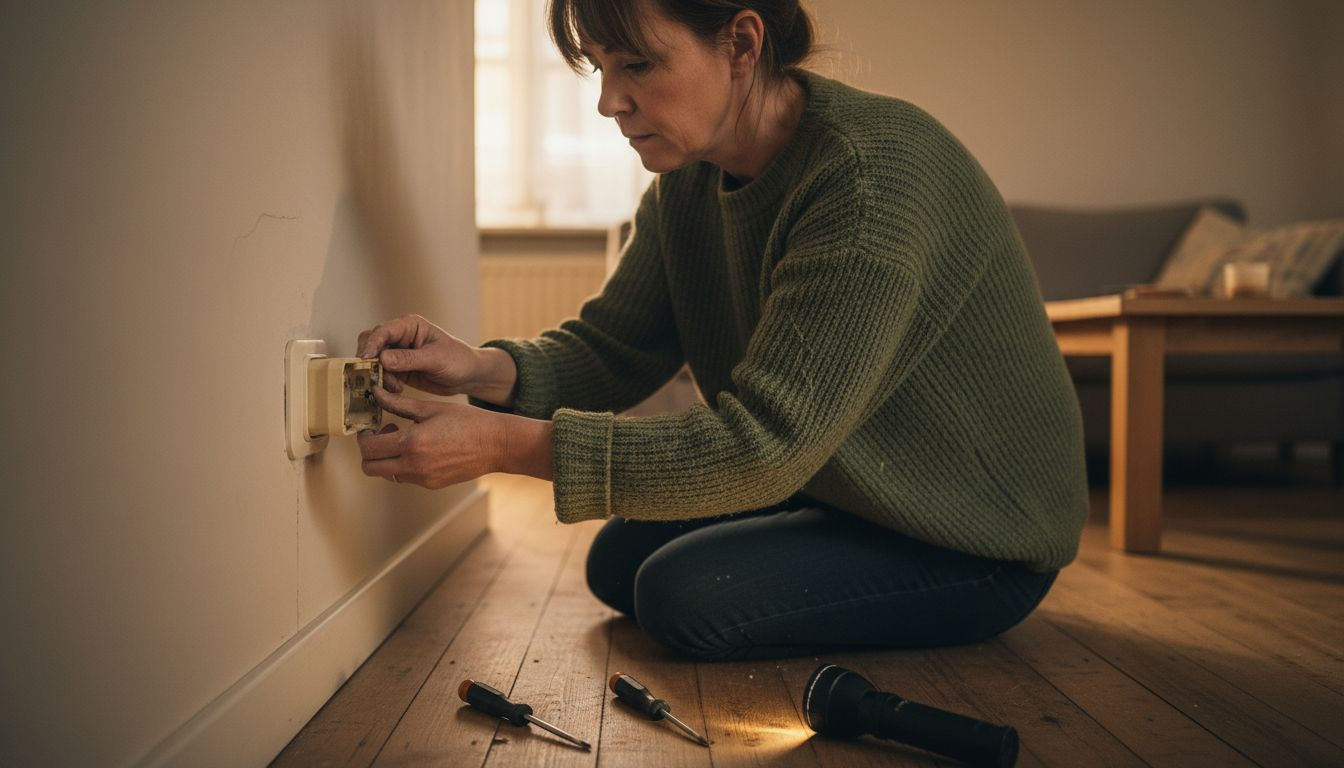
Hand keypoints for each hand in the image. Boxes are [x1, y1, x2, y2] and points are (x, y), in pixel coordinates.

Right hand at [356, 314, 477, 396]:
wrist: (468, 376)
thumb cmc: (458, 360)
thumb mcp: (436, 359)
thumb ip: (409, 359)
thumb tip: (382, 359)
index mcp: (410, 325)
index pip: (383, 331)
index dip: (371, 344)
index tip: (365, 360)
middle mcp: (400, 336)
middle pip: (370, 342)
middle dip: (370, 360)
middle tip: (376, 376)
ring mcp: (397, 353)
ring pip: (373, 360)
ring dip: (378, 374)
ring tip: (395, 386)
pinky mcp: (397, 369)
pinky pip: (381, 374)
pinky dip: (384, 382)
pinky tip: (396, 389)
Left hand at [357, 388, 501, 488]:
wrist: (496, 444)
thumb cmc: (468, 422)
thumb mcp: (431, 408)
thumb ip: (399, 404)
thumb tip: (376, 394)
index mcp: (412, 442)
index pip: (369, 447)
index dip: (363, 436)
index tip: (369, 427)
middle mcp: (414, 465)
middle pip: (371, 468)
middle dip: (369, 452)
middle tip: (382, 435)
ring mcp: (423, 478)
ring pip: (387, 474)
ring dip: (387, 460)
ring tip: (404, 441)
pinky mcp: (431, 484)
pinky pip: (406, 477)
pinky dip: (405, 465)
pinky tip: (421, 449)